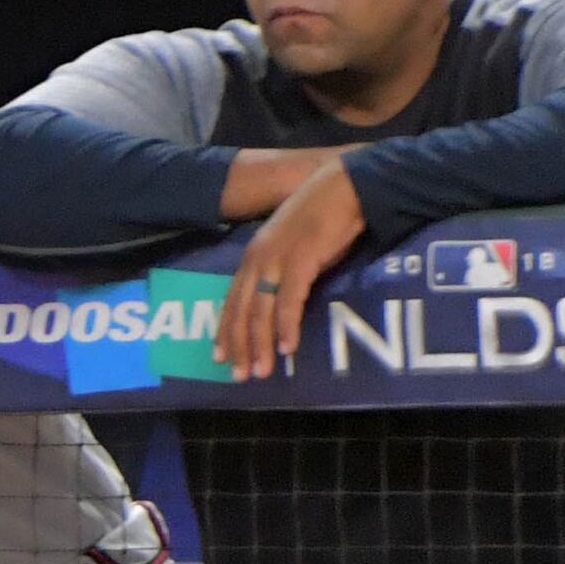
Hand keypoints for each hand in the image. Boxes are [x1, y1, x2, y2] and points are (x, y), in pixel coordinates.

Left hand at [216, 156, 366, 377]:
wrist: (343, 187)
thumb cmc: (321, 218)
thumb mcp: (292, 247)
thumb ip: (282, 272)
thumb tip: (281, 303)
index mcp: (251, 257)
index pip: (231, 300)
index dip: (225, 330)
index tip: (220, 357)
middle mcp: (256, 260)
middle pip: (240, 310)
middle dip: (238, 346)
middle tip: (238, 376)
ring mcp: (276, 260)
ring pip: (259, 310)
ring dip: (259, 344)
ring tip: (260, 371)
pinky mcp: (300, 261)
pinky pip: (288, 300)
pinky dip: (287, 326)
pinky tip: (287, 347)